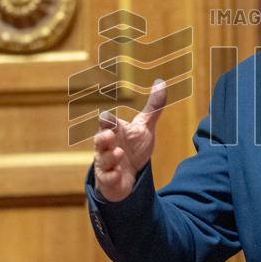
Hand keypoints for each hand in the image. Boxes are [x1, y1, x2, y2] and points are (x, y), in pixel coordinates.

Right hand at [93, 79, 167, 201]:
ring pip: (102, 159)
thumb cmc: (133, 147)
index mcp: (114, 131)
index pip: (107, 123)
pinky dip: (111, 176)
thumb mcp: (144, 127)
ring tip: (119, 154)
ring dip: (110, 157)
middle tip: (110, 135)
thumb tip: (161, 82)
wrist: (129, 175)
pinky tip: (117, 174)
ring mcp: (105, 163)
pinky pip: (107, 178)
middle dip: (103, 138)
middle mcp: (106, 146)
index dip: (107, 120)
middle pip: (99, 140)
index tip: (107, 117)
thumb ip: (153, 107)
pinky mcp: (108, 179)